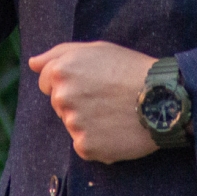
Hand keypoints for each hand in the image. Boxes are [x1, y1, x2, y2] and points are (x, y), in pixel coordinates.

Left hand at [29, 41, 157, 163]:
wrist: (163, 97)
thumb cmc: (131, 68)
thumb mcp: (96, 49)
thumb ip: (58, 53)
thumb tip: (33, 63)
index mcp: (62, 70)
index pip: (47, 81)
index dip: (71, 80)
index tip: (92, 82)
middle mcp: (63, 96)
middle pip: (59, 104)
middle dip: (78, 101)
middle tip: (107, 97)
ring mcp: (73, 123)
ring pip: (73, 124)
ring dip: (89, 122)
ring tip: (115, 112)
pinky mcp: (86, 146)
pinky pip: (84, 145)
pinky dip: (98, 141)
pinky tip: (116, 130)